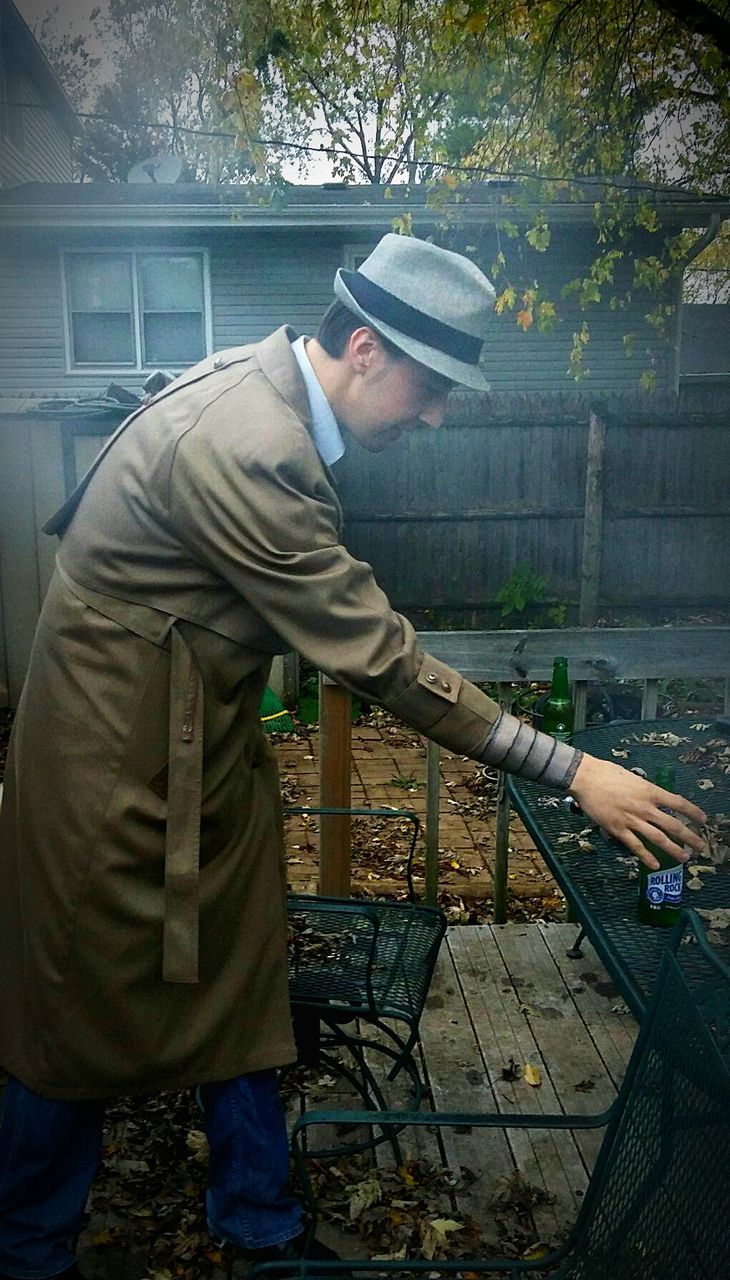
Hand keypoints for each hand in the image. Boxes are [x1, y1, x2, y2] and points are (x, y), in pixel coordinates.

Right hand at [570, 753, 706, 869]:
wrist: (586, 778)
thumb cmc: (608, 773)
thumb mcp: (634, 779)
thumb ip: (646, 791)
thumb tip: (655, 799)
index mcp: (650, 791)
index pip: (678, 803)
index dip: (693, 812)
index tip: (703, 819)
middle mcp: (645, 807)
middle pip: (672, 824)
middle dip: (689, 837)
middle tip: (700, 846)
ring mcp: (632, 820)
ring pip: (658, 838)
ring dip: (673, 849)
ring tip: (685, 858)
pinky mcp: (618, 829)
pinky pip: (635, 846)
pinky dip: (646, 857)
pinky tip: (655, 865)